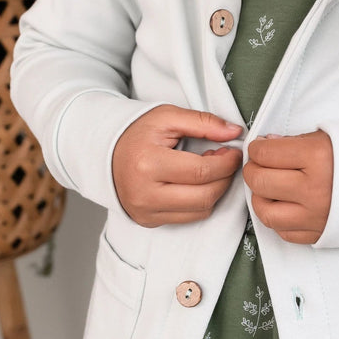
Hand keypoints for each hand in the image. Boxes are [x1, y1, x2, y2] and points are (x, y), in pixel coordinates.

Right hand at [112, 105, 242, 226]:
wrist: (105, 154)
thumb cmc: (137, 134)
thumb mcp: (167, 117)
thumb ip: (203, 122)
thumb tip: (233, 132)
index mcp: (147, 163)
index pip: (201, 172)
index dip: (226, 163)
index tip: (233, 152)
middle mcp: (145, 193)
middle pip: (204, 196)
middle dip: (225, 178)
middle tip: (225, 161)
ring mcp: (146, 211)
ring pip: (201, 211)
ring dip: (216, 191)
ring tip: (210, 170)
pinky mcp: (149, 220)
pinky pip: (189, 218)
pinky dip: (201, 202)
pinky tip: (197, 184)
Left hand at [243, 131, 332, 243]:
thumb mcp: (330, 137)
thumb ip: (294, 143)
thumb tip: (266, 147)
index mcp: (316, 158)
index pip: (265, 153)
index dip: (257, 148)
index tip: (260, 147)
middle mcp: (313, 189)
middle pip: (260, 181)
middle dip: (253, 169)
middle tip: (260, 164)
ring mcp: (315, 216)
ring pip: (266, 212)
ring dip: (260, 197)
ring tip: (268, 187)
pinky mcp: (320, 234)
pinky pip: (284, 232)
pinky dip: (278, 218)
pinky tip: (284, 205)